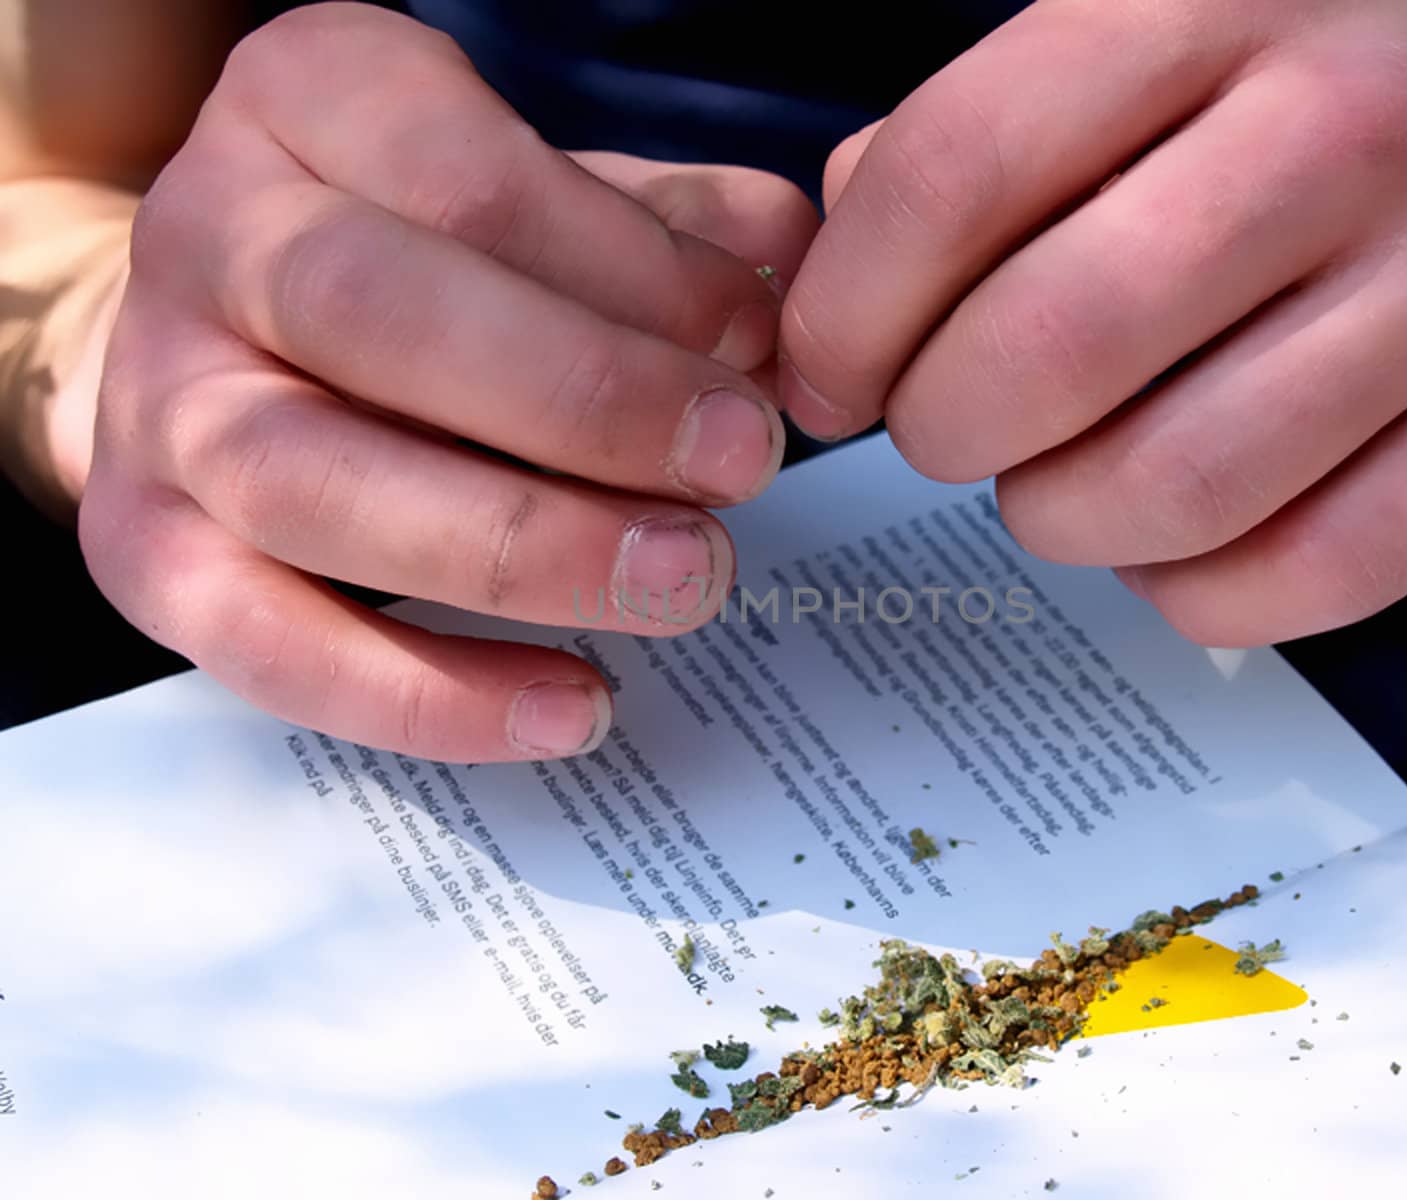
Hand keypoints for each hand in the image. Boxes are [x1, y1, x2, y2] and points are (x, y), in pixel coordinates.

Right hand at [79, 3, 816, 758]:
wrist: (222, 332)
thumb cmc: (427, 263)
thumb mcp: (543, 194)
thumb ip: (664, 226)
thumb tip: (784, 269)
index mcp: (308, 102)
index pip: (473, 184)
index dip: (636, 275)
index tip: (756, 348)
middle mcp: (208, 239)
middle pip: (380, 318)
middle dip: (586, 404)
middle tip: (742, 466)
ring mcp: (158, 404)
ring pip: (317, 486)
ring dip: (525, 549)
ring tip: (686, 583)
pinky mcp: (146, 552)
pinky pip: (273, 646)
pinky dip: (433, 696)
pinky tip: (577, 704)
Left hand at [782, 0, 1406, 644]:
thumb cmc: (1355, 45)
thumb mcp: (1177, 4)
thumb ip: (997, 116)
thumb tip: (849, 256)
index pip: (955, 175)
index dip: (846, 310)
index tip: (829, 370)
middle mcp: (1361, 129)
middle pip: (1049, 352)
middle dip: (939, 428)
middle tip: (940, 424)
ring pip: (1168, 491)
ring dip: (1057, 516)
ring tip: (1059, 474)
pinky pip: (1300, 580)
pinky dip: (1189, 585)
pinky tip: (1178, 525)